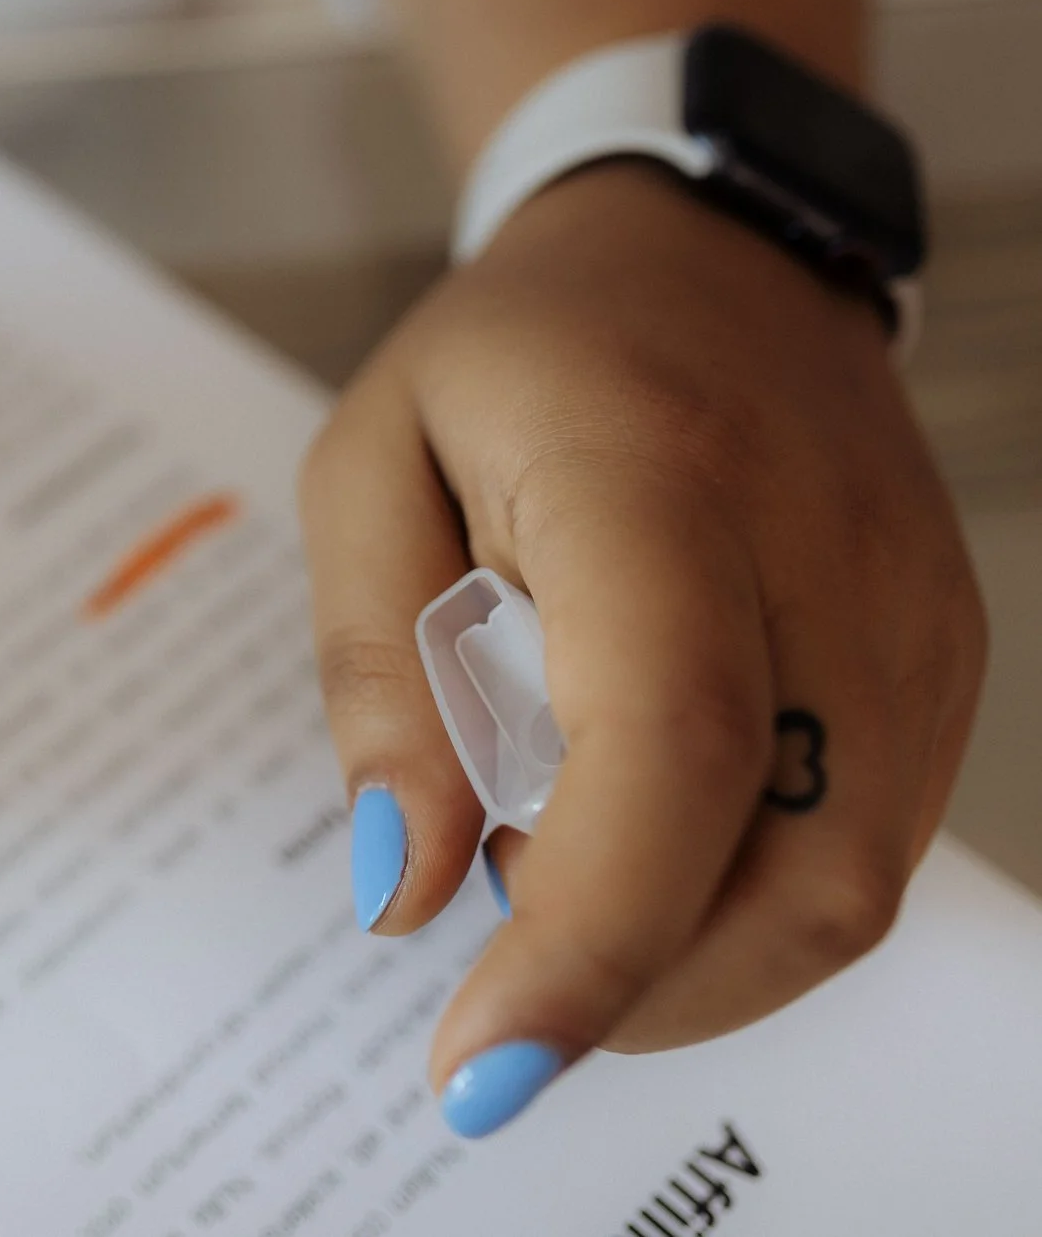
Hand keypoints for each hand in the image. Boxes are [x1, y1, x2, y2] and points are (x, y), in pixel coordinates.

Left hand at [298, 162, 983, 1134]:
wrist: (701, 256)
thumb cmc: (510, 362)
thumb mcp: (369, 471)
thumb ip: (376, 680)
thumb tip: (406, 891)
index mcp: (657, 479)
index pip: (668, 744)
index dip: (588, 931)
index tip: (483, 1060)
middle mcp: (826, 554)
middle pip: (790, 869)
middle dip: (632, 980)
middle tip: (503, 958)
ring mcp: (916, 614)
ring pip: (846, 890)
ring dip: (690, 954)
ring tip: (565, 869)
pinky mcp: (946, 656)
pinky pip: (870, 847)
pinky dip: (748, 900)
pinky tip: (651, 843)